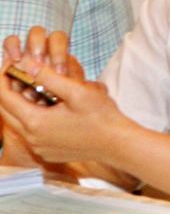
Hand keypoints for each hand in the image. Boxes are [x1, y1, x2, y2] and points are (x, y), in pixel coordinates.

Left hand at [0, 30, 119, 169]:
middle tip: (17, 72)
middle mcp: (31, 137)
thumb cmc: (100, 116)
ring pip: (16, 122)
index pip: (4, 97)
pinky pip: (29, 132)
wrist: (115, 143)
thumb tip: (26, 64)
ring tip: (32, 86)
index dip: (3, 77)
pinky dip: (30, 116)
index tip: (11, 62)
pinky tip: (47, 106)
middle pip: (5, 111)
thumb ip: (49, 77)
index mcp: (35, 122)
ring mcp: (38, 146)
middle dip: (7, 90)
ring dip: (18, 103)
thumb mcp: (77, 91)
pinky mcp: (46, 151)